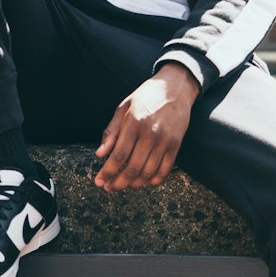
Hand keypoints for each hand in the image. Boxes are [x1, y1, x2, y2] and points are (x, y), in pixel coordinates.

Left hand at [94, 64, 198, 190]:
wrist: (175, 88)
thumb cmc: (145, 97)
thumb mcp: (123, 108)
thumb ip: (111, 132)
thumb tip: (100, 154)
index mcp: (134, 123)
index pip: (119, 155)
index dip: (108, 172)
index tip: (99, 181)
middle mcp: (150, 134)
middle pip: (132, 167)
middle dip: (118, 182)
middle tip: (109, 188)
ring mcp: (165, 140)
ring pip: (148, 172)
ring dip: (134, 184)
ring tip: (124, 186)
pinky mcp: (176, 145)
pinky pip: (165, 169)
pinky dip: (154, 180)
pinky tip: (144, 183)